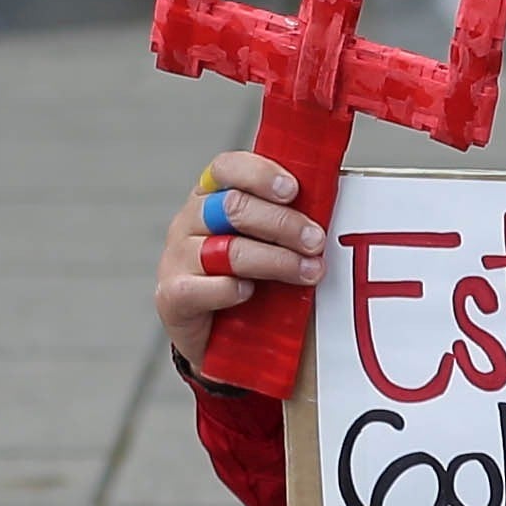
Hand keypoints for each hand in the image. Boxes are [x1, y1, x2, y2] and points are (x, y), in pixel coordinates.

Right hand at [157, 152, 321, 359]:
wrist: (218, 337)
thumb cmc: (251, 278)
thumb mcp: (268, 242)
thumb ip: (288, 218)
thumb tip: (332, 199)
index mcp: (211, 197)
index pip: (226, 168)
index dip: (259, 175)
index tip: (293, 191)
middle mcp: (188, 222)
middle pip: (233, 207)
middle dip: (283, 224)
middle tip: (316, 242)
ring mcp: (176, 258)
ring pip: (228, 249)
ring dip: (276, 260)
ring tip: (308, 272)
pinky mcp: (173, 295)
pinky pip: (203, 287)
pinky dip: (232, 290)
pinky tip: (251, 294)